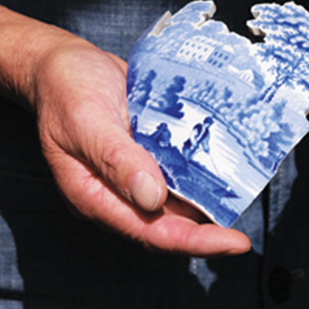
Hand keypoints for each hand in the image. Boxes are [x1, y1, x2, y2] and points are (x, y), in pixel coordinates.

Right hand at [31, 39, 249, 256]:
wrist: (64, 64)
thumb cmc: (66, 89)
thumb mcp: (85, 121)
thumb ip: (116, 160)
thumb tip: (153, 200)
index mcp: (94, 195)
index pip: (149, 231)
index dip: (194, 242)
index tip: (234, 244)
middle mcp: (117, 192)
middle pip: (167, 225)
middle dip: (208, 232)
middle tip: (245, 234)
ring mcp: (133, 174)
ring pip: (176, 202)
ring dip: (207, 206)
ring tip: (244, 202)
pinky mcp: (146, 155)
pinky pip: (176, 173)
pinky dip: (199, 175)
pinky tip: (224, 170)